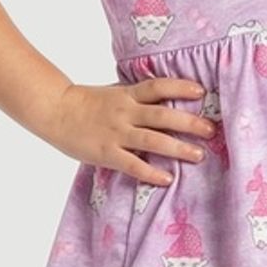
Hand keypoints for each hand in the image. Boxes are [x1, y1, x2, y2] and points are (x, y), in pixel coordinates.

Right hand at [44, 76, 215, 186]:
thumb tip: (165, 98)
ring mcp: (116, 133)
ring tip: (198, 155)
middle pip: (162, 115)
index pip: (158, 86)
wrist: (55, 111)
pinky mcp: (106, 153)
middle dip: (189, 122)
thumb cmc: (86, 103)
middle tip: (211, 130)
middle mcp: (125, 112)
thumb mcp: (113, 93)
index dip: (180, 87)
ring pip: (152, 140)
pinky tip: (167, 179)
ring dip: (178, 148)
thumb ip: (136, 96)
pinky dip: (151, 172)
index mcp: (127, 95)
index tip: (202, 92)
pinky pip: (132, 164)